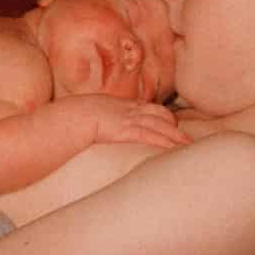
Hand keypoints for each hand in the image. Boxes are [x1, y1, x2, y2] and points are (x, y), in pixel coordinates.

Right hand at [58, 94, 189, 148]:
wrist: (67, 118)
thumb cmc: (71, 118)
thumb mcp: (86, 113)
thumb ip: (97, 119)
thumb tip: (97, 129)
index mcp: (119, 105)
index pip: (147, 107)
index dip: (162, 116)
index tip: (171, 125)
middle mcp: (127, 109)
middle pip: (159, 114)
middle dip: (174, 126)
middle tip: (186, 139)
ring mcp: (127, 119)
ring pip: (159, 125)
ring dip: (175, 136)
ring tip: (187, 147)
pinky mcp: (124, 131)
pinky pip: (150, 135)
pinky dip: (164, 142)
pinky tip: (174, 150)